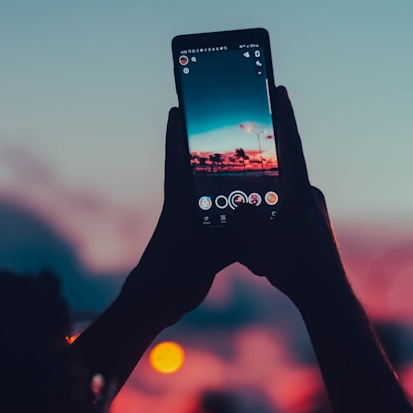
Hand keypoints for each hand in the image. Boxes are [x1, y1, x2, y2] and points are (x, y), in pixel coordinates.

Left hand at [121, 107, 235, 324]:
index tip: (178, 109)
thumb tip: (257, 224)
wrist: (155, 303)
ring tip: (247, 165)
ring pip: (208, 194)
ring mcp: (189, 225)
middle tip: (221, 126)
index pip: (176, 162)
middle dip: (204, 151)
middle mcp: (183, 209)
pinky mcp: (196, 241)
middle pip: (194, 171)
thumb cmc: (171, 277)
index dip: (177, 136)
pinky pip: (217, 219)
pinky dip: (231, 212)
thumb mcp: (205, 257)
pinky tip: (248, 210)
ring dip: (221, 181)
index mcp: (179, 206)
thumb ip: (230, 239)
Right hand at [234, 87, 351, 306]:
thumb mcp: (263, 245)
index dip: (283, 117)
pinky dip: (270, 229)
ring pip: (279, 200)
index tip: (280, 90)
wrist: (327, 298)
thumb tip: (236, 203)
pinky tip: (262, 255)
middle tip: (249, 174)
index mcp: (299, 193)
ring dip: (263, 213)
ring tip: (257, 244)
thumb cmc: (297, 271)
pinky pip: (284, 217)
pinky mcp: (311, 225)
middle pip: (280, 174)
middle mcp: (309, 197)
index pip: (290, 146)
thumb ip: (247, 219)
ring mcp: (312, 211)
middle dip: (261, 175)